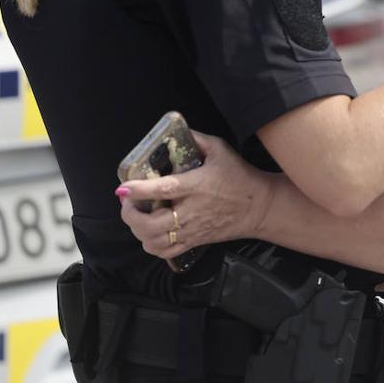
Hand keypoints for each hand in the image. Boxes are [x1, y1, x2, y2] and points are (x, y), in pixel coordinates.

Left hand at [118, 130, 277, 260]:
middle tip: (128, 202)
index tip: (123, 188)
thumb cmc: (240, 177)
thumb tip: (178, 131)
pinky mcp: (194, 242)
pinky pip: (165, 252)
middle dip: (131, 216)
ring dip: (138, 231)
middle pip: (151, 225)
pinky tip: (150, 232)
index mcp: (196, 186)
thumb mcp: (221, 150)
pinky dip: (151, 245)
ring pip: (154, 242)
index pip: (163, 190)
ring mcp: (192, 230)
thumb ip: (197, 139)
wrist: (260, 207)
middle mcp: (191, 212)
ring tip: (137, 217)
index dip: (139, 190)